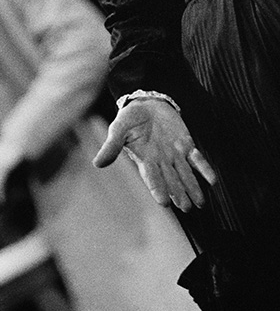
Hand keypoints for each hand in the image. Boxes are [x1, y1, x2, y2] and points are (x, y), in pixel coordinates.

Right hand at [94, 99, 216, 210]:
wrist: (146, 102)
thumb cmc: (129, 117)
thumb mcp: (118, 129)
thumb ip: (111, 146)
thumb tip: (97, 164)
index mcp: (144, 159)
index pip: (152, 178)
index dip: (158, 189)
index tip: (164, 203)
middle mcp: (161, 161)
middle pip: (171, 180)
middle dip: (179, 194)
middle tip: (187, 208)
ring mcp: (175, 154)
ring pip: (185, 174)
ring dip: (193, 188)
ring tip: (200, 204)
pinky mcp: (186, 144)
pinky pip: (197, 159)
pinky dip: (204, 169)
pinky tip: (212, 181)